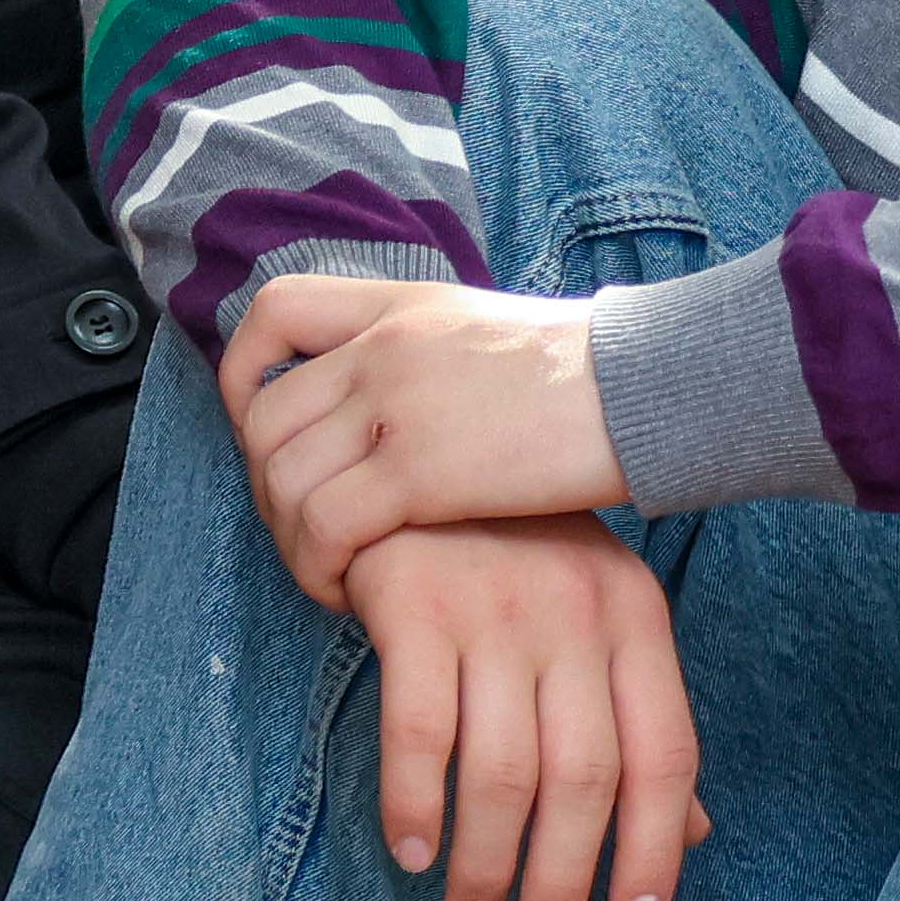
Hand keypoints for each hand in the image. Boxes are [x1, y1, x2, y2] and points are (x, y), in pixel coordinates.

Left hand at [222, 270, 627, 602]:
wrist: (654, 389)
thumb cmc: (594, 383)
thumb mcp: (491, 336)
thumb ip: (430, 358)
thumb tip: (396, 409)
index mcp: (401, 306)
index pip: (276, 309)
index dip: (246, 374)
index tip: (260, 431)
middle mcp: (383, 348)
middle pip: (267, 420)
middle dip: (267, 490)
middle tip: (306, 538)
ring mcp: (395, 406)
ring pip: (283, 479)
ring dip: (290, 542)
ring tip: (329, 576)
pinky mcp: (419, 471)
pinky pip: (323, 525)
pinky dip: (317, 567)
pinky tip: (349, 594)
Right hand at [341, 515, 706, 900]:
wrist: (414, 449)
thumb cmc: (513, 551)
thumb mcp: (596, 619)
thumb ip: (639, 721)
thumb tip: (690, 833)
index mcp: (635, 617)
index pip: (664, 755)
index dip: (653, 850)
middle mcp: (575, 613)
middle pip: (585, 779)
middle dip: (562, 877)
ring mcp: (493, 608)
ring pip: (501, 771)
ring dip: (486, 862)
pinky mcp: (413, 603)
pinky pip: (418, 733)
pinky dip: (414, 805)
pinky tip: (414, 850)